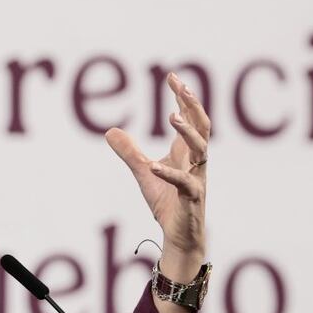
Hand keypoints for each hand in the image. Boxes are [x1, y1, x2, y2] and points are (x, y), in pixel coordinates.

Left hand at [105, 72, 209, 283]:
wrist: (179, 236)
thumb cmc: (167, 203)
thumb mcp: (143, 172)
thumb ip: (130, 152)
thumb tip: (110, 131)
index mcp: (187, 152)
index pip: (190, 118)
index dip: (183, 97)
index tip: (172, 76)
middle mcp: (196, 161)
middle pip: (202, 126)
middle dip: (193, 105)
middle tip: (181, 86)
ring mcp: (196, 179)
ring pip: (201, 150)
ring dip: (187, 132)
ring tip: (171, 117)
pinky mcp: (191, 199)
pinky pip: (184, 183)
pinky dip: (169, 174)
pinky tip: (154, 167)